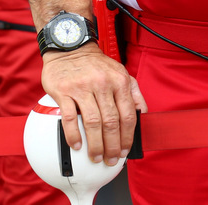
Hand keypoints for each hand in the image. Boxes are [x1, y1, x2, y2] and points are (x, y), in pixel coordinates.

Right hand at [42, 44, 146, 165]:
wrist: (71, 47)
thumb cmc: (97, 65)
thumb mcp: (121, 72)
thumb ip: (133, 93)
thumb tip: (144, 114)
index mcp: (120, 81)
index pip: (128, 115)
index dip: (128, 136)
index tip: (125, 150)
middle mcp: (103, 84)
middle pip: (111, 122)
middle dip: (112, 145)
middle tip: (111, 159)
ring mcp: (83, 88)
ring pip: (92, 122)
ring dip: (95, 144)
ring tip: (95, 157)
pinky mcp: (63, 91)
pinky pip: (69, 117)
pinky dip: (73, 134)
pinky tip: (76, 145)